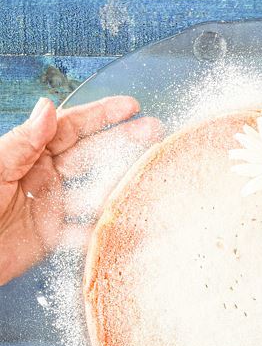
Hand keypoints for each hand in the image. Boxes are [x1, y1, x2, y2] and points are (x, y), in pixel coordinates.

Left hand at [0, 95, 161, 284]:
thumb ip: (22, 141)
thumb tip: (49, 107)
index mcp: (29, 152)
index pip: (71, 127)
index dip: (102, 116)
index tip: (132, 107)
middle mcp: (45, 175)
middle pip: (91, 154)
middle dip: (124, 142)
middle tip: (156, 132)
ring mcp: (51, 205)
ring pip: (94, 190)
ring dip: (122, 182)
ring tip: (151, 173)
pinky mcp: (51, 237)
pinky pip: (84, 231)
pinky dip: (105, 228)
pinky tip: (127, 221)